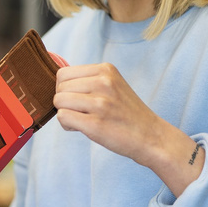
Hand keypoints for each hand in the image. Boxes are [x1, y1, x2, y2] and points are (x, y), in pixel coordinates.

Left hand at [54, 64, 203, 195]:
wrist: (151, 137)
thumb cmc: (126, 113)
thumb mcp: (112, 85)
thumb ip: (88, 80)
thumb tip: (56, 82)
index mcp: (105, 69)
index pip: (63, 73)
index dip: (65, 89)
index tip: (79, 99)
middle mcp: (103, 82)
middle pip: (59, 87)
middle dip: (64, 101)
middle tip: (82, 112)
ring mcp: (100, 103)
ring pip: (58, 101)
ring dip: (65, 113)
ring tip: (83, 119)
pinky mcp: (96, 123)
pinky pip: (62, 117)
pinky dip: (68, 125)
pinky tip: (83, 128)